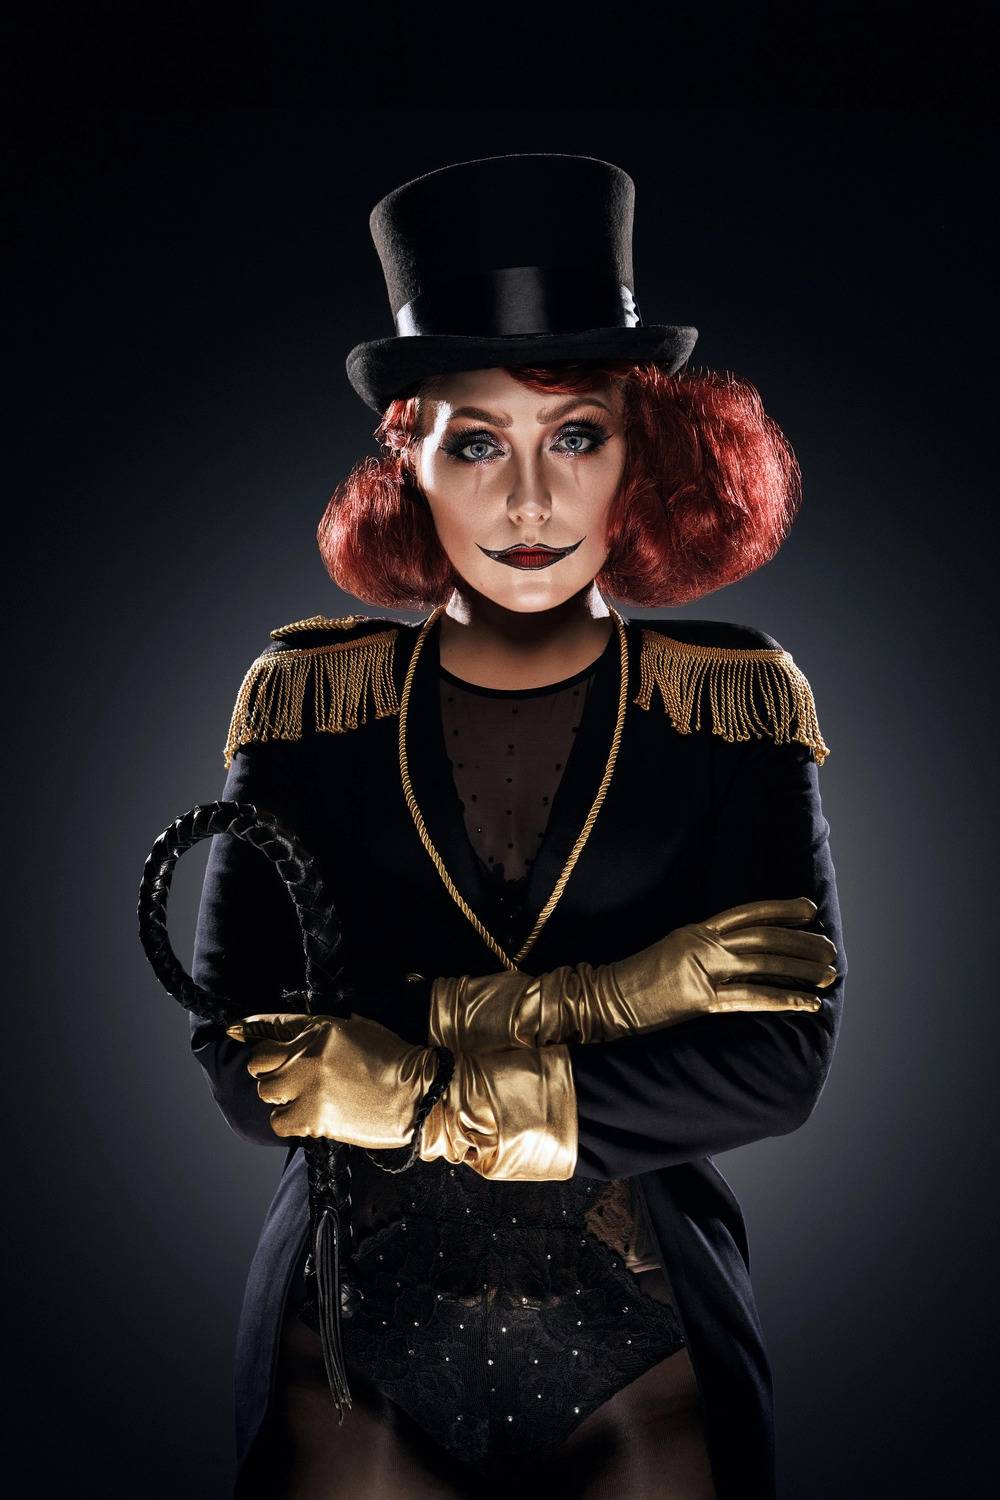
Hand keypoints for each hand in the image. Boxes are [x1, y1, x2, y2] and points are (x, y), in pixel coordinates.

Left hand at [225, 1011, 438, 1147]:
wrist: (421, 1093)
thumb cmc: (398, 1061)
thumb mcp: (363, 1028)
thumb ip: (329, 1029)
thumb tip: (305, 1032)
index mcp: (321, 1027)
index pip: (272, 1025)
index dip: (250, 1028)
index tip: (234, 1030)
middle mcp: (308, 1053)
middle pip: (260, 1061)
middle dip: (269, 1070)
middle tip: (288, 1080)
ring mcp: (308, 1085)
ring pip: (266, 1092)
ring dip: (281, 1098)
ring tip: (303, 1101)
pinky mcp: (312, 1116)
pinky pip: (279, 1121)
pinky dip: (290, 1122)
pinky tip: (309, 1119)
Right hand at [428, 896, 837, 1049]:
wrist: (600, 1002)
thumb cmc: (632, 985)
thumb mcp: (669, 955)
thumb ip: (699, 952)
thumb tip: (732, 959)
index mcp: (694, 932)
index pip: (745, 913)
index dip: (780, 909)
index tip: (808, 909)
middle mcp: (701, 944)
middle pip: (763, 938)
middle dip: (801, 943)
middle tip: (830, 949)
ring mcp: (701, 969)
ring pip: (764, 963)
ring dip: (800, 968)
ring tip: (828, 973)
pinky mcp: (700, 998)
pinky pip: (751, 998)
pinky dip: (784, 1000)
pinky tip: (808, 1004)